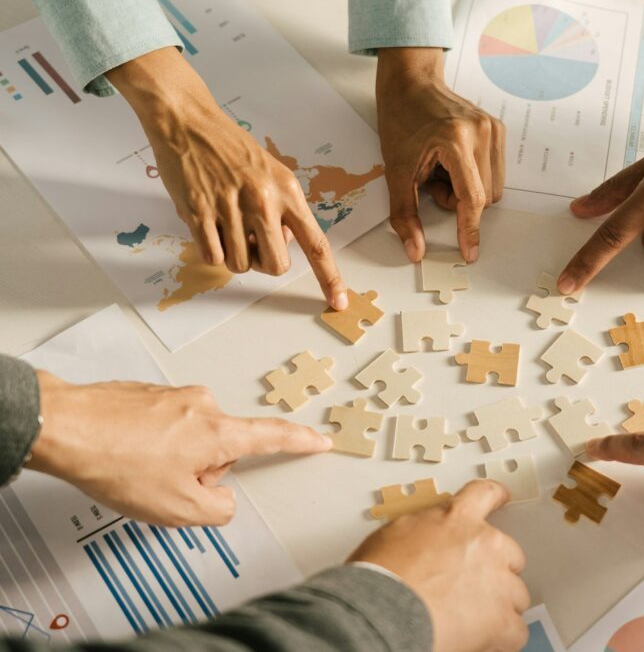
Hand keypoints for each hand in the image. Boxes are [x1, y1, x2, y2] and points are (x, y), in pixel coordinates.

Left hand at [27, 372, 331, 526]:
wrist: (65, 426)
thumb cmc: (117, 462)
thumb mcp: (177, 508)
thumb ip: (217, 509)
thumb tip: (221, 498)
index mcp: (218, 433)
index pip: (272, 436)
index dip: (300, 441)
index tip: (320, 440)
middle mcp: (202, 406)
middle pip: (222, 447)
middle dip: (202, 470)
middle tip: (166, 486)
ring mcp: (174, 396)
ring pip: (190, 438)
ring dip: (174, 459)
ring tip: (137, 470)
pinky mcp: (148, 394)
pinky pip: (165, 426)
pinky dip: (152, 445)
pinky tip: (125, 455)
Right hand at [107, 47, 347, 309]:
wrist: (188, 122)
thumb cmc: (232, 149)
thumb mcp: (272, 173)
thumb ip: (283, 210)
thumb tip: (282, 244)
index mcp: (288, 192)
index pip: (316, 243)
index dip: (330, 277)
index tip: (339, 302)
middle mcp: (264, 201)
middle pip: (276, 266)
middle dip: (264, 263)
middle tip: (252, 242)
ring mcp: (231, 207)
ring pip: (241, 265)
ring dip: (234, 256)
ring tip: (226, 226)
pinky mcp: (199, 212)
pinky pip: (213, 257)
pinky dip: (212, 251)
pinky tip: (208, 227)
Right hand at [348, 480, 527, 651]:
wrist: (381, 610)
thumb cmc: (379, 577)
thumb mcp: (397, 533)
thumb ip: (425, 531)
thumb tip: (426, 542)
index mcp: (457, 519)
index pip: (484, 495)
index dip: (496, 496)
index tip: (502, 496)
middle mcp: (485, 544)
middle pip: (510, 554)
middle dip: (494, 571)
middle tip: (468, 589)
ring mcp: (498, 582)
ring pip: (516, 595)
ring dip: (498, 606)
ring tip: (469, 620)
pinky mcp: (502, 620)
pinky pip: (516, 631)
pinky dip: (501, 638)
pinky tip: (480, 641)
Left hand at [376, 47, 504, 263]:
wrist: (410, 82)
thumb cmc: (400, 120)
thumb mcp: (396, 171)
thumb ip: (405, 214)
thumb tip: (415, 250)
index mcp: (455, 140)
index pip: (472, 198)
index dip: (469, 229)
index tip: (469, 252)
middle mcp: (481, 133)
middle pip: (484, 197)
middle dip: (458, 202)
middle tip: (432, 181)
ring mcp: (493, 129)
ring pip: (492, 188)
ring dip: (467, 191)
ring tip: (443, 170)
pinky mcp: (498, 129)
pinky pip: (494, 172)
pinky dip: (474, 177)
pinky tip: (454, 162)